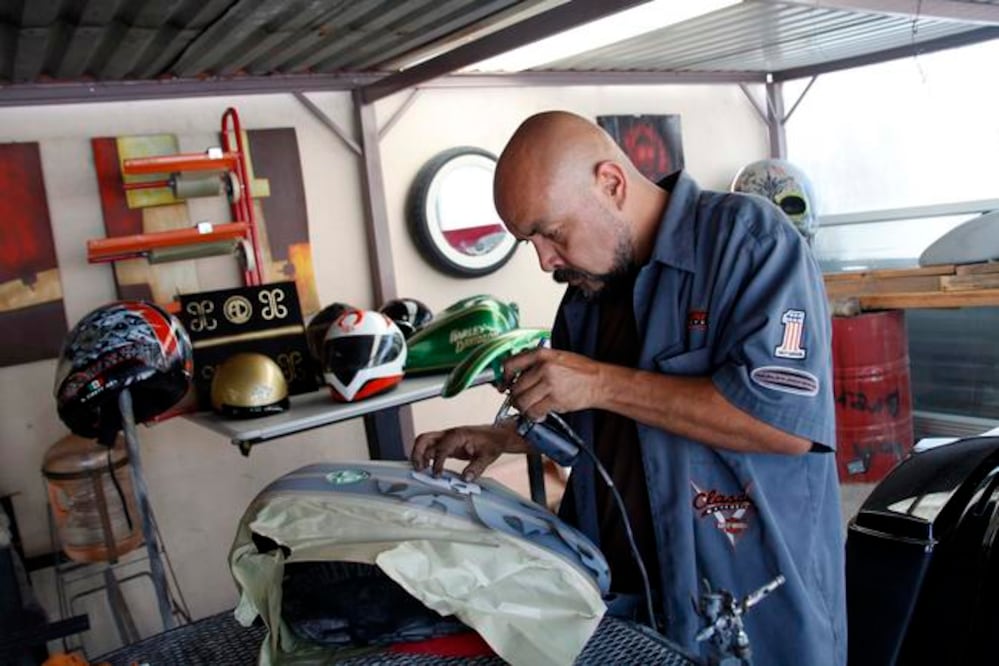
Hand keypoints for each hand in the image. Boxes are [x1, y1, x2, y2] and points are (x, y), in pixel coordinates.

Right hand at [410, 423, 528, 480]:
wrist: (496, 435)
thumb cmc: (492, 443)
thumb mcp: (487, 457)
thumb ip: (476, 468)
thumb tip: (465, 479)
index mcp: (458, 435)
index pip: (441, 448)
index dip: (437, 463)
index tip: (436, 475)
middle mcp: (448, 434)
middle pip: (424, 438)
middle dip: (417, 453)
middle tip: (419, 469)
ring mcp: (445, 438)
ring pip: (424, 441)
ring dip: (418, 454)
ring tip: (420, 470)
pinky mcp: (446, 443)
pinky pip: (430, 447)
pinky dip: (424, 455)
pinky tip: (426, 467)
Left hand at [501, 347, 602, 419]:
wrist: (599, 381)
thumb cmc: (580, 370)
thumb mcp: (556, 357)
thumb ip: (537, 363)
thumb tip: (517, 375)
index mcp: (541, 354)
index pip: (510, 364)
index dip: (503, 377)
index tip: (504, 385)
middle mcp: (543, 367)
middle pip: (516, 387)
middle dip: (515, 397)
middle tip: (520, 401)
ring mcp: (549, 384)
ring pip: (522, 401)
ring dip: (523, 408)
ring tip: (529, 409)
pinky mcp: (555, 399)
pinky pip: (534, 412)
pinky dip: (534, 416)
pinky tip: (540, 414)